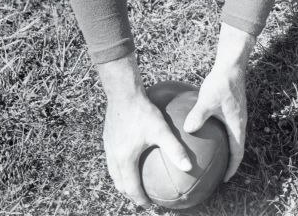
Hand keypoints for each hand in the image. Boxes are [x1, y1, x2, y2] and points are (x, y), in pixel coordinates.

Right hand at [102, 89, 193, 207]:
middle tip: (143, 198)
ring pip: (114, 172)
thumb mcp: (161, 130)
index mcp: (125, 159)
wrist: (122, 93)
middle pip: (120, 183)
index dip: (140, 199)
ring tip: (135, 184)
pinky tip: (132, 158)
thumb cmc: (142, 111)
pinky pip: (113, 159)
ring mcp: (109, 147)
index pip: (131, 188)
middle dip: (130, 194)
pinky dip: (121, 167)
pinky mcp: (108, 138)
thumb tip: (189, 167)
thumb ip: (175, 149)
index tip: (150, 205)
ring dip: (124, 181)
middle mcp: (114, 156)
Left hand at [184, 24, 253, 181]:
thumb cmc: (221, 83)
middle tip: (216, 172)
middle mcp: (239, 123)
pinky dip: (218, 135)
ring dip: (224, 149)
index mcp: (237, 126)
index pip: (237, 154)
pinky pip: (226, 127)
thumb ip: (198, 115)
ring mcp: (236, 115)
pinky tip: (202, 131)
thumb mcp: (206, 100)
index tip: (224, 179)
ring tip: (210, 157)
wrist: (231, 66)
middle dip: (227, 162)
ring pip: (231, 138)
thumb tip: (187, 130)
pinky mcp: (231, 108)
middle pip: (236, 148)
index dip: (232, 168)